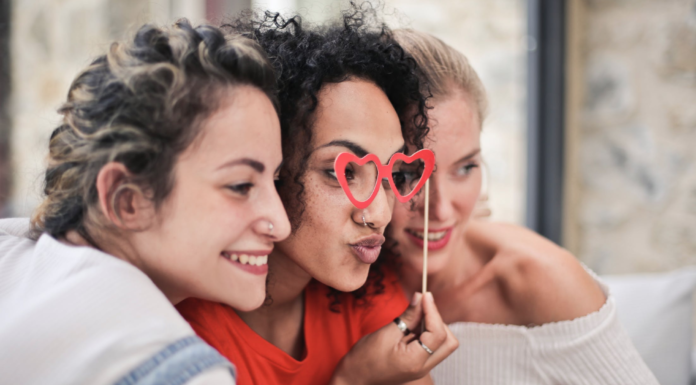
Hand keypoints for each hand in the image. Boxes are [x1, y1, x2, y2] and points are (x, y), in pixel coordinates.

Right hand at [329, 292, 458, 384]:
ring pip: (443, 344)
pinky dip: (427, 333)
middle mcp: (423, 367)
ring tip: (414, 317)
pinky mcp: (419, 365)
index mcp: (415, 361)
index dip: (433, 311)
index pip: (438, 334)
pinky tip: (412, 325)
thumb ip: (407, 316)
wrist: (354, 376)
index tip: (425, 296)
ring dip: (434, 326)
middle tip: (421, 308)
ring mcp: (422, 368)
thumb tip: (420, 297)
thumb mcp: (386, 333)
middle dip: (438, 321)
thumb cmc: (365, 357)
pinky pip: (433, 346)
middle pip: (449, 342)